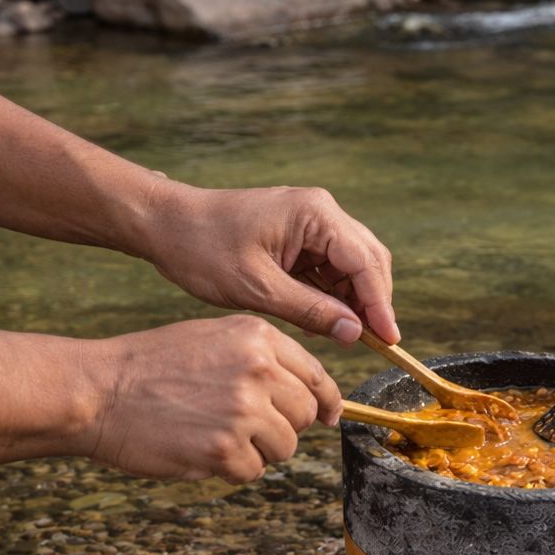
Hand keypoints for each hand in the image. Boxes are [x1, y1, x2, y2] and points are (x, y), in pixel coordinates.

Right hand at [84, 316, 342, 481]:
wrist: (97, 391)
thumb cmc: (151, 366)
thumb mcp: (214, 338)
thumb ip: (265, 360)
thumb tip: (314, 395)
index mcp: (259, 338)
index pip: (317, 376)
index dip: (327, 401)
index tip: (329, 416)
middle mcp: (258, 370)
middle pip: (305, 416)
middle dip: (282, 426)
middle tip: (242, 425)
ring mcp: (243, 411)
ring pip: (285, 447)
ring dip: (256, 449)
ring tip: (214, 433)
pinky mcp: (224, 449)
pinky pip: (253, 471)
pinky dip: (229, 469)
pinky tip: (198, 448)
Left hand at [144, 183, 401, 344]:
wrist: (164, 225)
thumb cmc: (202, 248)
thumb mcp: (257, 288)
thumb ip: (311, 310)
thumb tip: (355, 332)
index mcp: (314, 214)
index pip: (365, 262)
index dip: (381, 304)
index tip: (389, 339)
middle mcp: (320, 212)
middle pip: (367, 260)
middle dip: (373, 301)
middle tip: (375, 342)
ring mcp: (310, 222)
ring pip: (352, 266)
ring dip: (353, 300)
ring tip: (348, 336)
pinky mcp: (298, 235)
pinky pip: (329, 267)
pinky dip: (332, 295)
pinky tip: (326, 320)